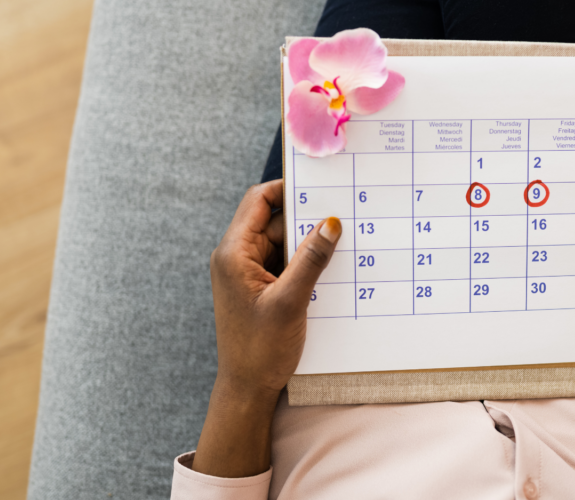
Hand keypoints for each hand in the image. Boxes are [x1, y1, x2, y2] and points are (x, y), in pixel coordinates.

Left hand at [192, 180, 340, 476]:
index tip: (320, 186)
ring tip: (339, 244)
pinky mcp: (259, 287)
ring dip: (307, 243)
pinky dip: (303, 262)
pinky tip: (327, 268)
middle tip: (340, 216)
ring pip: (281, 242)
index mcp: (233, 253)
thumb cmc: (261, 348)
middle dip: (305, 219)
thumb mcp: (291, 300)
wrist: (247, 388)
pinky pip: (283, 262)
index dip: (287, 189)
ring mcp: (247, 273)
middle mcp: (236, 258)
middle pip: (273, 220)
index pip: (258, 201)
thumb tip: (330, 222)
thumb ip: (311, 258)